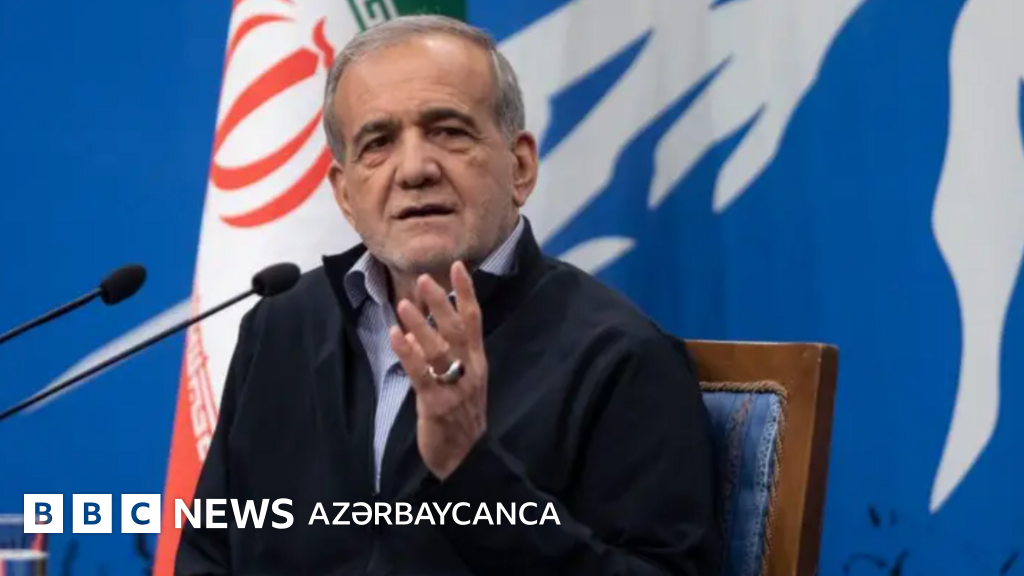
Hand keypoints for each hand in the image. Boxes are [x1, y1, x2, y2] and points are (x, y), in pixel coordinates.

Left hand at [388, 261, 487, 479]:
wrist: (466, 457)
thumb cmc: (461, 414)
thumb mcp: (461, 379)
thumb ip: (446, 353)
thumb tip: (420, 327)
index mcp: (477, 361)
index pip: (475, 320)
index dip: (466, 293)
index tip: (458, 266)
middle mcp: (470, 370)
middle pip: (457, 330)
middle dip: (440, 303)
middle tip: (424, 279)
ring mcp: (455, 387)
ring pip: (439, 350)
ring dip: (420, 325)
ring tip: (404, 303)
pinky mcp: (437, 405)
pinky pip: (422, 375)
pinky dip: (409, 354)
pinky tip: (396, 337)